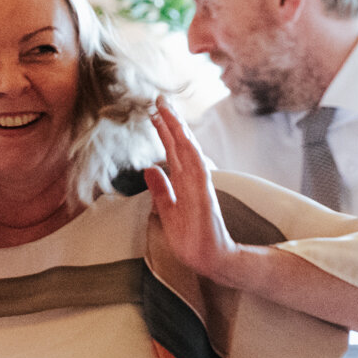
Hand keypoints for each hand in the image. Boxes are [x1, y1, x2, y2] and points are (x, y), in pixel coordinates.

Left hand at [143, 106, 238, 285]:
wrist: (208, 257)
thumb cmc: (189, 236)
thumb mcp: (167, 210)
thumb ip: (160, 190)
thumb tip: (149, 169)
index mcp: (184, 180)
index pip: (173, 149)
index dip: (164, 130)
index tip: (154, 112)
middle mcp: (193, 178)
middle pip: (181, 145)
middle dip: (171, 122)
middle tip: (159, 100)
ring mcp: (200, 186)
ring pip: (189, 152)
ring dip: (179, 131)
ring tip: (167, 112)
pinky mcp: (205, 197)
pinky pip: (199, 171)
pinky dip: (192, 155)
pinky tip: (185, 140)